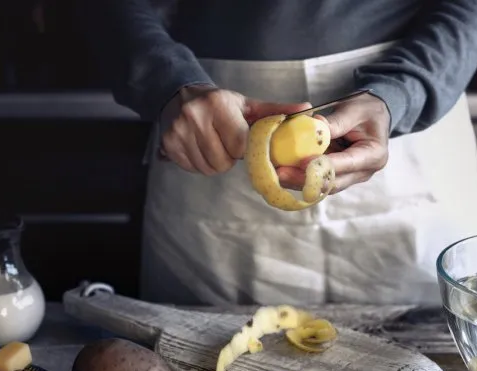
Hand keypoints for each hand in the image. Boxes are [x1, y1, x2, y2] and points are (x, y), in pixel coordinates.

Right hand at [159, 85, 311, 174]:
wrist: (180, 95)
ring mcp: (179, 131)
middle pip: (224, 161)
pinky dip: (200, 164)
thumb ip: (277, 111)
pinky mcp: (168, 144)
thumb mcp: (248, 105)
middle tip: (225, 142)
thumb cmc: (220, 104)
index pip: (240, 145)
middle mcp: (195, 116)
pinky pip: (193, 168)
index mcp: (219, 105)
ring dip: (215, 162)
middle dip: (229, 157)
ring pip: (209, 168)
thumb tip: (307, 111)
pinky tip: (200, 148)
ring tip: (214, 144)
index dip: (244, 148)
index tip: (241, 141)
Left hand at [276, 93, 390, 193]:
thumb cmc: (367, 110)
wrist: (373, 115)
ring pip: (323, 186)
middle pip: (333, 182)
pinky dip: (301, 178)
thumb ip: (335, 121)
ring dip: (299, 182)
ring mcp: (350, 177)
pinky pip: (319, 181)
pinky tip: (283, 173)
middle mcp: (363, 172)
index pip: (346, 164)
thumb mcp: (353, 110)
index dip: (323, 165)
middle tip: (281, 174)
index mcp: (373, 154)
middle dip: (305, 180)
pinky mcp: (338, 176)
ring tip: (277, 175)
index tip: (301, 162)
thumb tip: (313, 124)